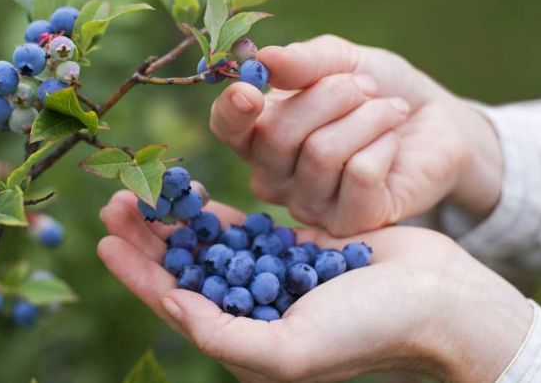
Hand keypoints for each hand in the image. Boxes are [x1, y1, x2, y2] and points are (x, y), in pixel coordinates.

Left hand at [98, 191, 531, 381]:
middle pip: (183, 270)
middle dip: (147, 238)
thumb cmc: (368, 331)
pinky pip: (242, 228)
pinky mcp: (292, 248)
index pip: (174, 305)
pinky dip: (213, 212)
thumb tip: (172, 306)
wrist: (436, 299)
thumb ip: (225, 336)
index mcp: (245, 342)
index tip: (104, 241)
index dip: (136, 274)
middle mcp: (251, 311)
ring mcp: (270, 278)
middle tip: (115, 201)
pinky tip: (189, 193)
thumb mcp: (290, 350)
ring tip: (141, 190)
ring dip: (173, 220)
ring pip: (206, 246)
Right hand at [210, 35, 502, 235]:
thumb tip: (263, 60)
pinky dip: (384, 145)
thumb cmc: (378, 90)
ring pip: (322, 153)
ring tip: (389, 111)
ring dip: (367, 117)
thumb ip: (303, 62)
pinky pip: (359, 175)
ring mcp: (309, 205)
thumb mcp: (342, 61)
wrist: (436, 122)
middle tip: (366, 87)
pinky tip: (393, 144)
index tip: (250, 90)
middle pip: (277, 135)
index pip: (226, 128)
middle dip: (330, 96)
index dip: (232, 111)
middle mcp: (274, 176)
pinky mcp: (350, 223)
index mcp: (260, 134)